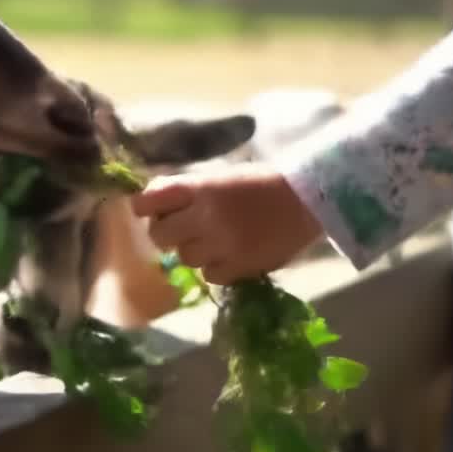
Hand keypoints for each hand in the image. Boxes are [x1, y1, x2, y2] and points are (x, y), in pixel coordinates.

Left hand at [129, 164, 323, 284]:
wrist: (307, 200)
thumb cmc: (261, 183)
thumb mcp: (220, 176)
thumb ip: (187, 191)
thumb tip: (154, 207)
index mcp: (198, 188)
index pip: (148, 201)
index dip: (144, 208)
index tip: (151, 211)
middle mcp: (204, 216)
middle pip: (159, 235)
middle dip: (167, 232)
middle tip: (184, 229)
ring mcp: (221, 244)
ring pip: (184, 258)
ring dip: (194, 250)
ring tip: (214, 241)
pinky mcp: (239, 267)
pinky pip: (209, 275)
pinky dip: (215, 268)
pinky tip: (230, 254)